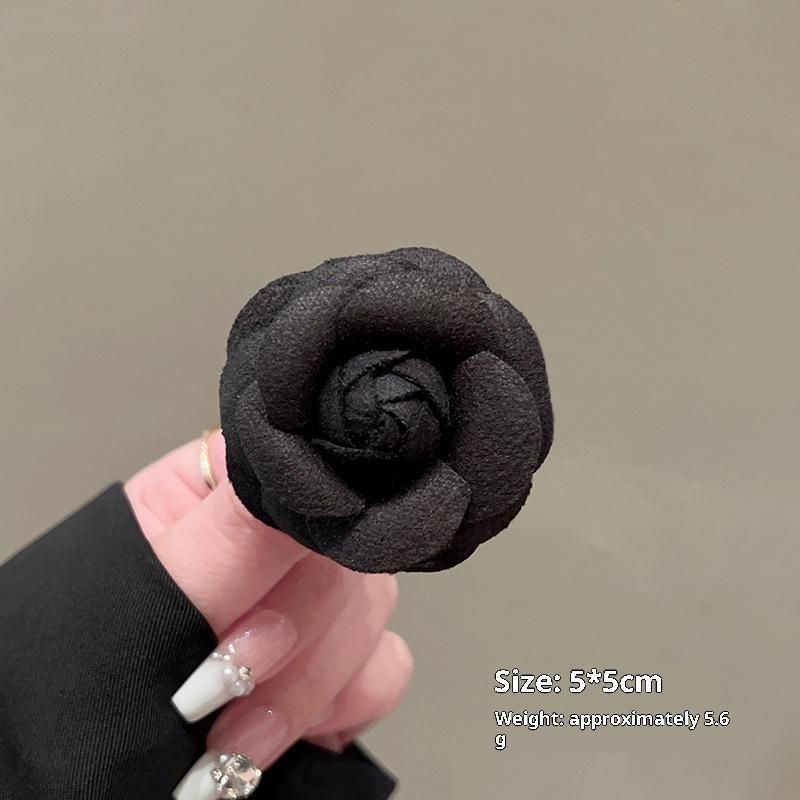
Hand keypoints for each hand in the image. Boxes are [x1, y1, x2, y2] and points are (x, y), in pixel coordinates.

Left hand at [125, 431, 412, 775]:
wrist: (81, 742)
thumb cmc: (92, 653)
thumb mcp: (145, 592)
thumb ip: (231, 539)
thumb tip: (305, 481)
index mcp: (233, 490)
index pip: (308, 483)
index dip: (297, 550)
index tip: (245, 623)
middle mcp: (285, 534)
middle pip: (347, 559)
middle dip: (286, 645)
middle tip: (220, 692)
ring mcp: (321, 592)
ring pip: (371, 615)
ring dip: (305, 690)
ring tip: (236, 737)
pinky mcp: (343, 649)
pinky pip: (386, 665)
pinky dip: (343, 705)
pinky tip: (295, 724)